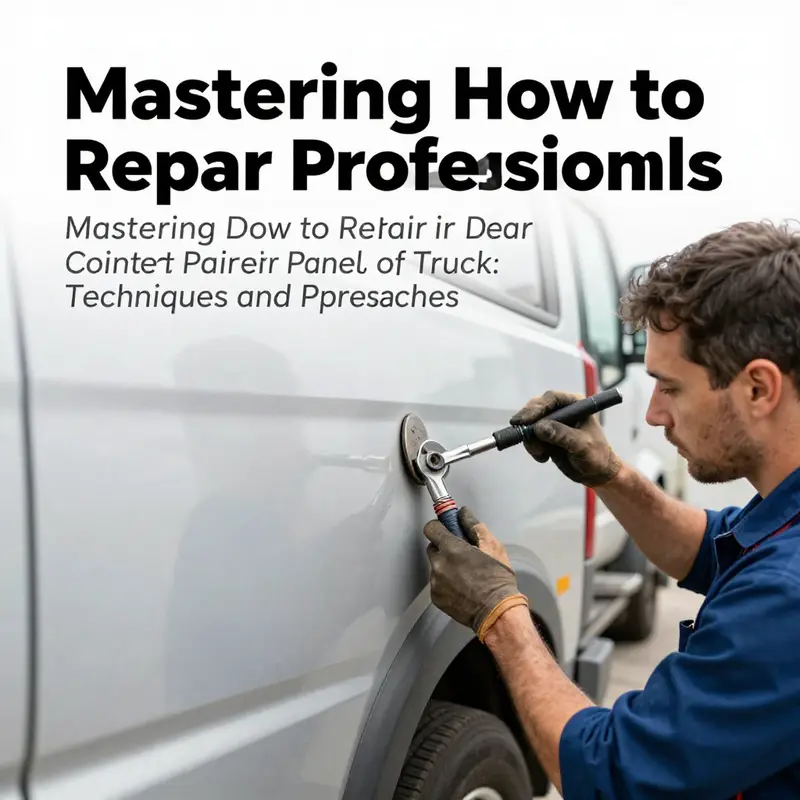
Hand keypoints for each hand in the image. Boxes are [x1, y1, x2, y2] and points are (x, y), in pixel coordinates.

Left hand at [423, 507, 528, 642]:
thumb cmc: (497, 580)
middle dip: (445, 548)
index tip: (446, 529)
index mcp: (451, 549)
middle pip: (433, 548)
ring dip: (446, 567)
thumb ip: (474, 526)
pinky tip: (462, 588)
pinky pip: (437, 583)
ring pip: (435, 567)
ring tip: (466, 575)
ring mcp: (435, 582)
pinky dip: (446, 583)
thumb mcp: (493, 546)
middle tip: (462, 555)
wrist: (497, 613)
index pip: (431, 528)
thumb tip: (463, 513)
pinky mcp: (436, 597)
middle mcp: (438, 565)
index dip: (439, 527)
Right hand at [510, 390, 620, 486]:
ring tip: (542, 454)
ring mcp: (552, 422)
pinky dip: (533, 448)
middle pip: (537, 408)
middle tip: (520, 434)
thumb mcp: (582, 445)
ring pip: (530, 424)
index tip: (524, 420)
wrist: (596, 472)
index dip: (536, 407)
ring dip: (531, 440)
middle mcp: (562, 410)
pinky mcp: (545, 435)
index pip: (552, 399)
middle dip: (527, 423)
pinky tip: (544, 458)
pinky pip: (530, 437)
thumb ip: (563, 435)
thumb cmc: (596, 456)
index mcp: (575, 404)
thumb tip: (539, 427)